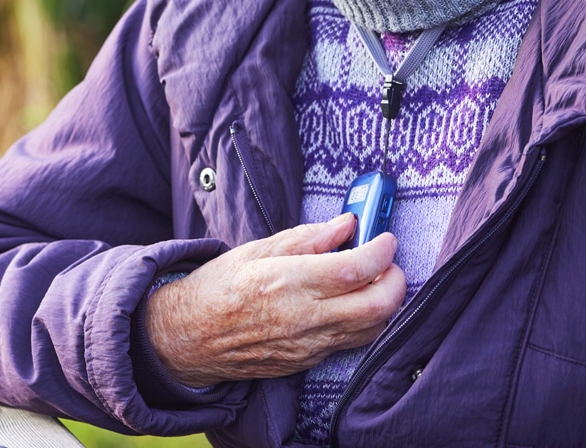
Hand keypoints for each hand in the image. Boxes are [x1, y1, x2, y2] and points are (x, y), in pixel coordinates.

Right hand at [145, 213, 405, 386]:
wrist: (188, 337)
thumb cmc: (219, 286)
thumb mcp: (257, 249)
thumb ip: (308, 237)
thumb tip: (346, 224)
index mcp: (288, 282)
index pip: (354, 269)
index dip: (381, 251)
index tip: (386, 237)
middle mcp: (303, 318)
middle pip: (376, 306)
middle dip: (396, 281)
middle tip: (389, 261)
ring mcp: (307, 345)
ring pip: (371, 330)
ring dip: (385, 303)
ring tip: (374, 279)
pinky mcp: (307, 362)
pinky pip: (350, 343)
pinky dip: (364, 321)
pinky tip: (353, 302)